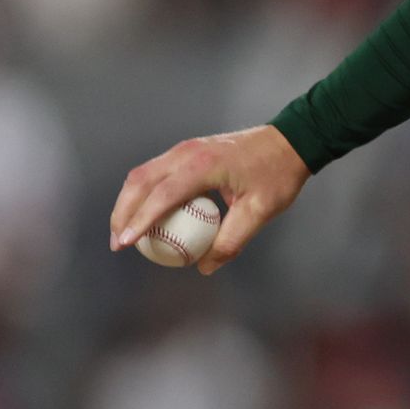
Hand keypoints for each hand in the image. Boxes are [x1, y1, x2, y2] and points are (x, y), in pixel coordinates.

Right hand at [108, 125, 309, 274]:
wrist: (291, 141)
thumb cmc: (277, 174)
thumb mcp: (260, 212)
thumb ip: (231, 240)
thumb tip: (205, 267)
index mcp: (203, 166)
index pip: (161, 195)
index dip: (140, 221)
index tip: (124, 244)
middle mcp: (187, 152)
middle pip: (140, 181)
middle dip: (123, 212)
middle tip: (118, 243)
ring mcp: (186, 148)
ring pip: (143, 174)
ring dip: (128, 201)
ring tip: (124, 232)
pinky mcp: (188, 150)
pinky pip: (156, 171)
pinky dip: (144, 192)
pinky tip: (145, 214)